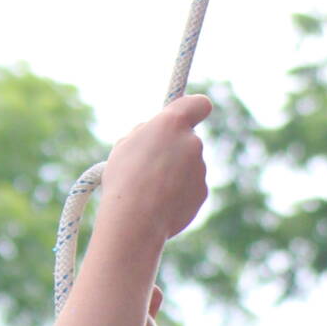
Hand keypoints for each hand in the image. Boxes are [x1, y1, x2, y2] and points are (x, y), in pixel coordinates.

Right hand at [100, 97, 210, 244]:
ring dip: (175, 172)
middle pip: (188, 138)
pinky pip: (191, 187)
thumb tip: (157, 134)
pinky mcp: (203, 192)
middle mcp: (192, 142)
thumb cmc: (124, 180)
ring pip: (189, 164)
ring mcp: (201, 168)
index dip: (195, 109)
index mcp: (173, 122)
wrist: (135, 221)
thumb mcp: (125, 144)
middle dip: (174, 148)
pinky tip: (161, 203)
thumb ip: (147, 133)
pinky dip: (179, 193)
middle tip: (150, 165)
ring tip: (151, 189)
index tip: (188, 116)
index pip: (200, 104)